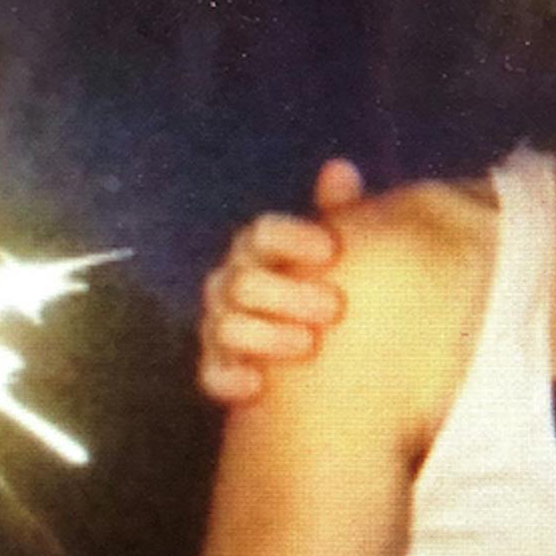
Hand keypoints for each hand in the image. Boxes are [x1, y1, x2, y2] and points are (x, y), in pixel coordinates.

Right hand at [198, 157, 365, 403]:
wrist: (325, 355)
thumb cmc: (332, 290)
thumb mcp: (344, 257)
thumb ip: (342, 216)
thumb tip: (339, 169)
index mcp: (262, 251)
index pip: (264, 234)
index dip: (292, 239)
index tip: (331, 250)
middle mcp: (234, 284)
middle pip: (243, 282)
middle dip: (287, 293)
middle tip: (335, 308)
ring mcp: (222, 327)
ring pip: (224, 326)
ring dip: (264, 335)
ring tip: (309, 346)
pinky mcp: (220, 370)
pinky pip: (212, 375)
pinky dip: (230, 379)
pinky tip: (258, 385)